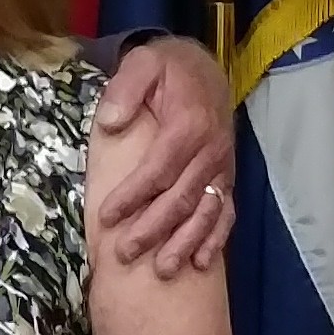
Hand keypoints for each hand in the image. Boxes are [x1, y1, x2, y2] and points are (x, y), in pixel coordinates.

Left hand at [94, 37, 234, 272]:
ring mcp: (221, 166)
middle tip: (125, 254)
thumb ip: (125, 90)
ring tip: (163, 270)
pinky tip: (201, 262)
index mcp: (188, 126)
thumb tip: (110, 124)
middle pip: (180, 198)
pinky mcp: (227, 176)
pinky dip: (216, 238)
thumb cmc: (167, 69)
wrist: (204, 67)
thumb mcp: (142, 64)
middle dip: (153, 229)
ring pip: (204, 211)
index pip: (158, 170)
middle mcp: (210, 151)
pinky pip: (225, 211)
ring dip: (184, 242)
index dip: (133, 196)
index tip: (106, 218)